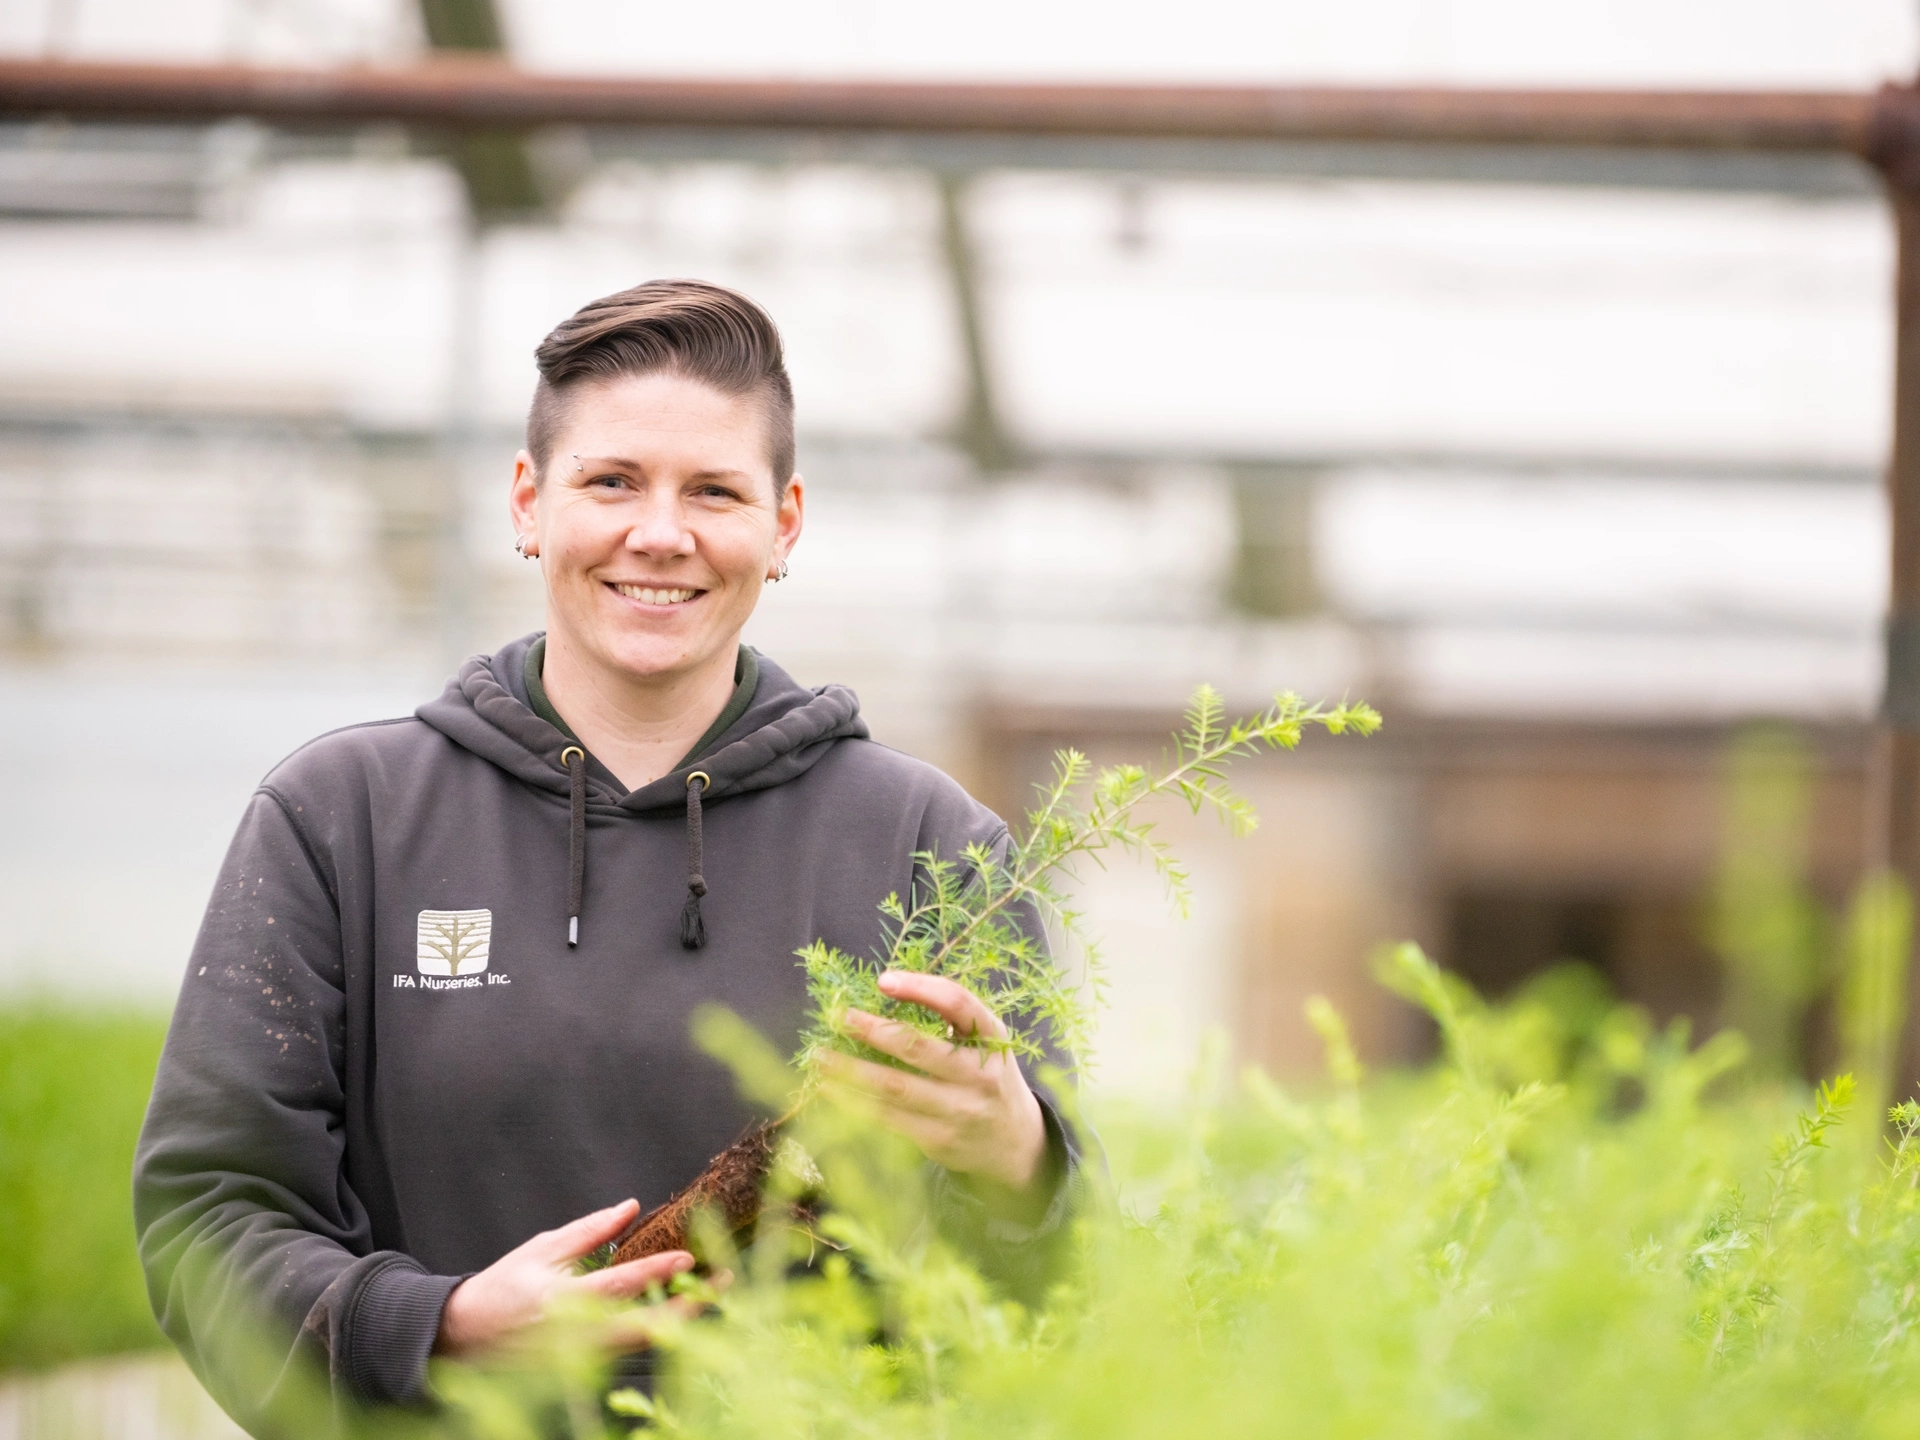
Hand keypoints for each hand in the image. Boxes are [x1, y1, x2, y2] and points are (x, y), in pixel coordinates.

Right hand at [434, 1199, 693, 1356]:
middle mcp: (577, 1337)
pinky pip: (629, 1351)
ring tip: (712, 1293)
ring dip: (681, 1320)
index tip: (688, 1258)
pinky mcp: (585, 1371)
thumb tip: (631, 1207)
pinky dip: (658, 1332)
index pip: (620, 1287)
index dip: (656, 1273)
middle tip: (723, 1283)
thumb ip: (590, 1231)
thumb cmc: (503, 1288)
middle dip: (689, 1306)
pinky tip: (680, 1310)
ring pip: (644, 1344)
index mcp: (562, 1301)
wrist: (465, 1337)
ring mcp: (582, 1360)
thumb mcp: (543, 1249)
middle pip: (646, 1328)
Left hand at [820, 970, 1049, 1206]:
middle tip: (838, 1016)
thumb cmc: (986, 1074)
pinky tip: (831, 1089)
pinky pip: (889, 1118)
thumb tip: (886, 988)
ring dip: (851, 1071)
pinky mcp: (938, 1139)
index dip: (921, 988)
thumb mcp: (986, 1041)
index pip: (958, 1004)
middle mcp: (979, 1074)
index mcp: (993, 1038)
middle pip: (918, 1047)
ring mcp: (959, 1110)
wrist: (1014, 1141)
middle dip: (873, 1030)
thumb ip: (950, 1018)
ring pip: (895, 1088)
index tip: (883, 980)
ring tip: (819, 1056)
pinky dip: (855, 1102)